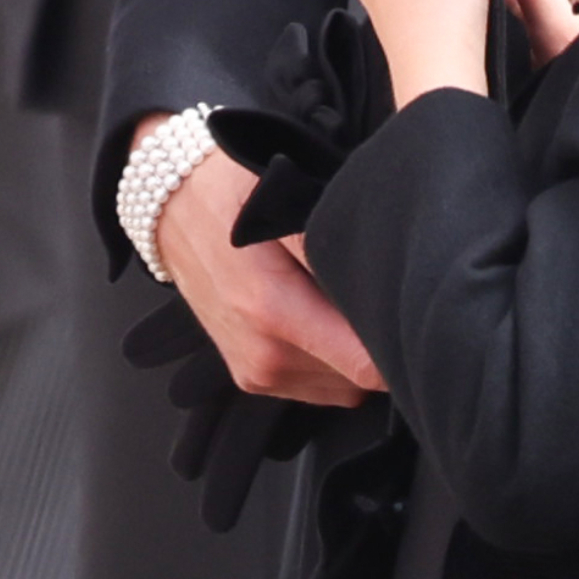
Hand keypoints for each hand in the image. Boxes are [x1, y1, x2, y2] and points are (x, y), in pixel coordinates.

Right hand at [144, 115, 384, 405]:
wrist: (169, 204)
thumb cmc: (227, 191)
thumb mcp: (283, 197)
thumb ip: (332, 246)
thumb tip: (381, 282)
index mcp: (273, 314)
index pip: (368, 366)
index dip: (397, 343)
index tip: (409, 313)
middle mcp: (263, 356)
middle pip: (360, 380)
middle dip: (375, 341)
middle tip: (372, 289)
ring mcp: (255, 372)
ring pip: (342, 386)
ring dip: (350, 351)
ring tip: (336, 298)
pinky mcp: (251, 376)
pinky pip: (316, 385)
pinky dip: (327, 358)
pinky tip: (315, 315)